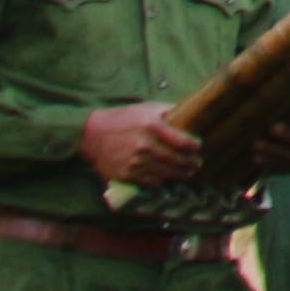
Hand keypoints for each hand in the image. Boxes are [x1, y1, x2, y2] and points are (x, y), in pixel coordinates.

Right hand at [78, 103, 204, 188]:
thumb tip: (187, 113)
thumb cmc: (121, 119)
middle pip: (177, 160)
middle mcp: (145, 146)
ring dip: (180, 174)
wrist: (91, 134)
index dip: (194, 146)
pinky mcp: (127, 175)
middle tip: (197, 163)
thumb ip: (167, 111)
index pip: (183, 141)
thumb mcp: (145, 108)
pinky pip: (151, 182)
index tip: (198, 146)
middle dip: (191, 163)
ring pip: (167, 174)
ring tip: (187, 172)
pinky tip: (167, 177)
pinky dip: (162, 181)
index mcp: (152, 127)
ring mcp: (136, 163)